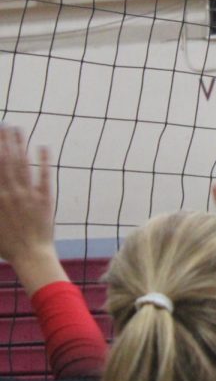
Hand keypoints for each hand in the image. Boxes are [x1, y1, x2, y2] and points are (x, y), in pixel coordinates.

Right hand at [0, 127, 64, 291]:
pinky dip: (44, 160)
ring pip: (23, 164)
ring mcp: (28, 194)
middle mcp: (10, 192)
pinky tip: (43, 146)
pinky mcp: (45, 199)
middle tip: (3, 125)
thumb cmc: (5, 244)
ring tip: (18, 129)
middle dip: (3, 141)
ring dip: (20, 145)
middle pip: (5, 161)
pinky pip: (44, 176)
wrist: (30, 255)